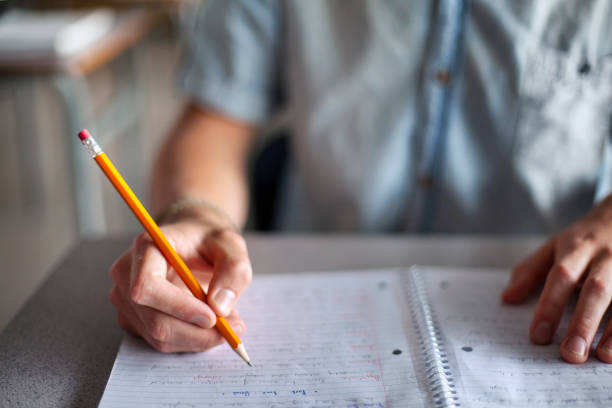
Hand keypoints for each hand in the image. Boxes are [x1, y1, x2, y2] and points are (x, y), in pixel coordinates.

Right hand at [109, 220, 250, 352]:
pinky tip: (208, 324)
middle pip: (155, 321)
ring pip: (160, 337)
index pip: (147, 286)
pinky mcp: (133, 320)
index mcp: (146, 247)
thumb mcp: (232, 245)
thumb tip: (220, 307)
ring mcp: (125, 300)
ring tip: (227, 322)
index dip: (180, 307)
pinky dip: (191, 340)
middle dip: (198, 333)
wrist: (196, 243)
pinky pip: (162, 342)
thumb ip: (233, 270)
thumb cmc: (210, 241)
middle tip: (234, 329)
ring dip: (199, 338)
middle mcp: (126, 274)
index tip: (213, 317)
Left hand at [502, 195, 611, 363]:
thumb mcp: (554, 245)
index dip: (548, 306)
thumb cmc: (585, 239)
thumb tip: (506, 298)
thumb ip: (530, 271)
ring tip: (600, 356)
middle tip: (570, 354)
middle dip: (583, 322)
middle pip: (595, 290)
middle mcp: (605, 257)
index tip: (538, 336)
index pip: (560, 277)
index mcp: (576, 249)